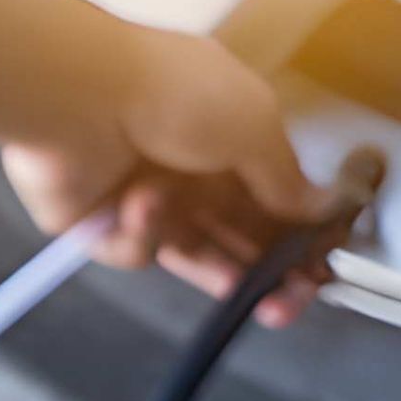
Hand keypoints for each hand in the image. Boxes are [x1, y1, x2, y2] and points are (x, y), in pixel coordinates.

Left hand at [2, 27, 332, 327]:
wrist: (75, 95)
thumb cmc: (177, 95)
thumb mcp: (255, 127)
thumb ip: (288, 179)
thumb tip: (325, 209)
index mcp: (232, 137)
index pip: (275, 198)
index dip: (300, 236)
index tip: (321, 270)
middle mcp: (192, 169)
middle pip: (240, 234)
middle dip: (268, 272)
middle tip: (285, 305)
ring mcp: (145, 197)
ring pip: (194, 251)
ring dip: (217, 269)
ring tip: (236, 287)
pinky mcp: (99, 225)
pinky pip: (138, 248)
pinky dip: (144, 232)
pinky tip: (140, 205)